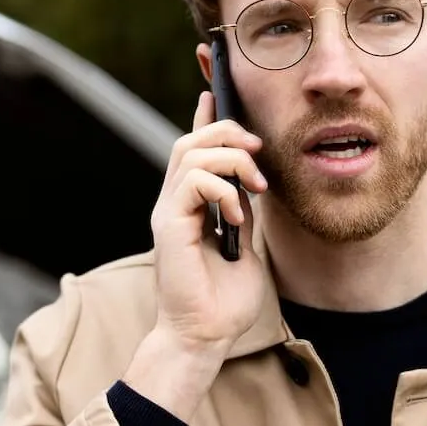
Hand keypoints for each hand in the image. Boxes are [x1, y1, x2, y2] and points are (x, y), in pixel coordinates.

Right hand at [149, 91, 269, 352]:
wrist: (205, 337)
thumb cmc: (224, 302)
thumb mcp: (246, 245)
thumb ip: (245, 211)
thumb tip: (253, 181)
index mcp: (192, 204)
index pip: (194, 146)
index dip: (206, 113)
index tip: (216, 88)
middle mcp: (175, 202)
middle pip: (192, 139)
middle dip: (228, 131)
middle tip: (258, 154)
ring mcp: (169, 211)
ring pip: (190, 151)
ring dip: (231, 159)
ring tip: (254, 187)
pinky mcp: (169, 225)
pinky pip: (193, 181)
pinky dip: (223, 190)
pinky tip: (238, 218)